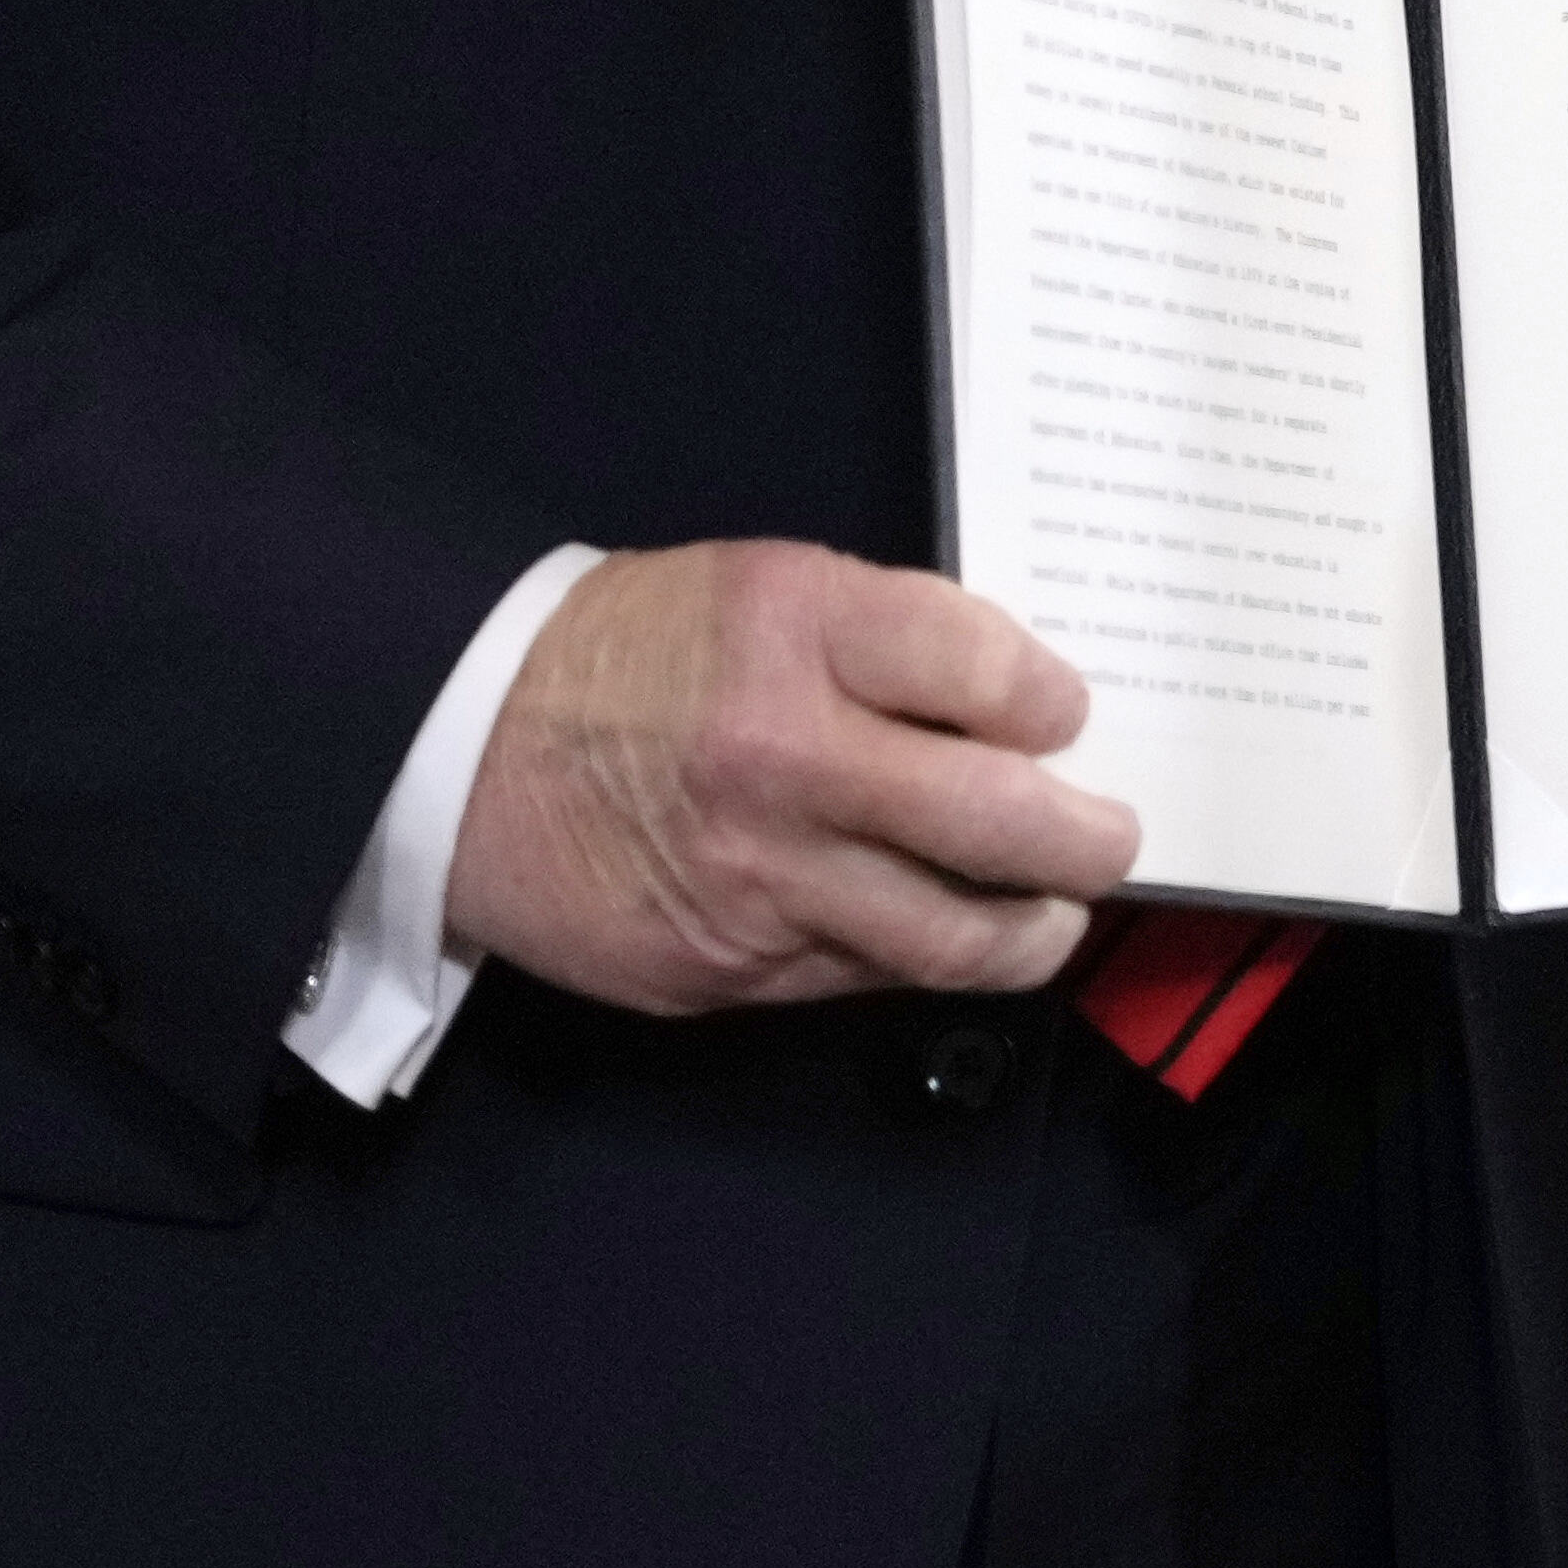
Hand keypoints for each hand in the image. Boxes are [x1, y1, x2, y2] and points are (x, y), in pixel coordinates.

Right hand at [444, 538, 1147, 1018]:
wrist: (456, 751)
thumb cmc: (627, 655)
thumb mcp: (756, 589)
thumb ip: (884, 642)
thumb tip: (1018, 710)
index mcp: (793, 629)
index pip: (986, 668)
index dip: (1049, 700)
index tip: (1062, 716)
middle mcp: (783, 756)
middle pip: (1001, 820)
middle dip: (1088, 840)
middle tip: (1110, 840)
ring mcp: (758, 880)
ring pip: (953, 938)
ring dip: (1031, 933)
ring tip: (1052, 916)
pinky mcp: (727, 971)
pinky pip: (862, 978)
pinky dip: (914, 959)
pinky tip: (932, 932)